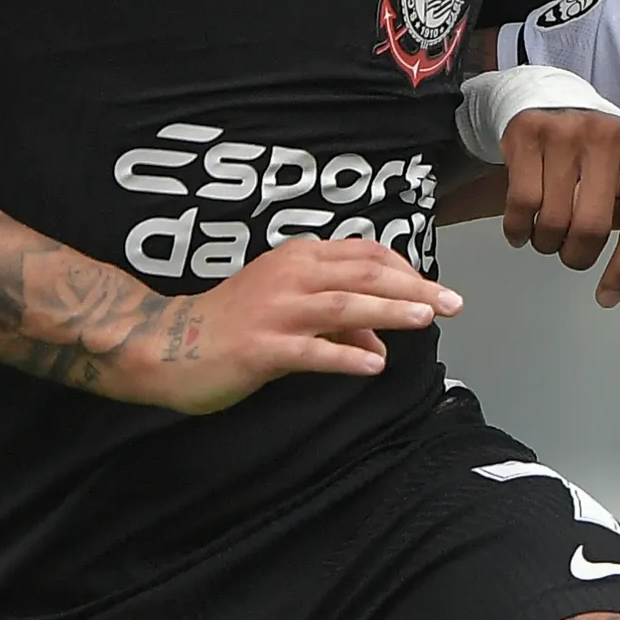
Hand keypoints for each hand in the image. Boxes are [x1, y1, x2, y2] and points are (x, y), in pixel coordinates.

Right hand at [115, 236, 460, 414]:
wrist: (167, 344)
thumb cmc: (233, 325)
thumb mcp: (290, 313)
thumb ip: (338, 322)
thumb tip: (380, 343)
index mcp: (299, 257)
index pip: (366, 253)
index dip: (405, 270)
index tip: (434, 289)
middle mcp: (291, 275)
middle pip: (364, 274)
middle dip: (413, 287)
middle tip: (452, 303)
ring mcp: (275, 310)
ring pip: (344, 304)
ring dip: (389, 311)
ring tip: (425, 320)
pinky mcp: (260, 347)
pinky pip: (311, 351)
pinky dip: (345, 356)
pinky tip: (372, 365)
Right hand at [500, 106, 619, 307]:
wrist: (549, 99)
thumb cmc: (593, 151)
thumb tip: (619, 272)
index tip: (606, 296)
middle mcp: (608, 138)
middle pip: (593, 229)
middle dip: (577, 256)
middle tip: (569, 253)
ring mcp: (566, 133)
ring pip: (555, 221)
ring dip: (546, 244)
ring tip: (546, 235)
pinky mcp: (528, 134)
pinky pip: (522, 204)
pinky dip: (518, 230)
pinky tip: (521, 231)